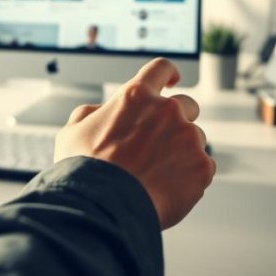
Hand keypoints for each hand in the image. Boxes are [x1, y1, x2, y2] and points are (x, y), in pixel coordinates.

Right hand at [54, 58, 215, 228]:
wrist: (102, 207)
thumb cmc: (83, 170)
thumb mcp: (72, 133)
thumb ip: (90, 114)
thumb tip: (98, 112)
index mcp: (137, 96)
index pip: (160, 68)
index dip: (167, 73)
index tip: (172, 81)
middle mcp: (168, 110)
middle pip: (188, 105)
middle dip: (178, 120)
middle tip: (161, 143)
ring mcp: (188, 138)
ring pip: (195, 139)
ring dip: (182, 151)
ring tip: (158, 176)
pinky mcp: (202, 167)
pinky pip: (203, 167)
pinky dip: (190, 177)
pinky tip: (168, 190)